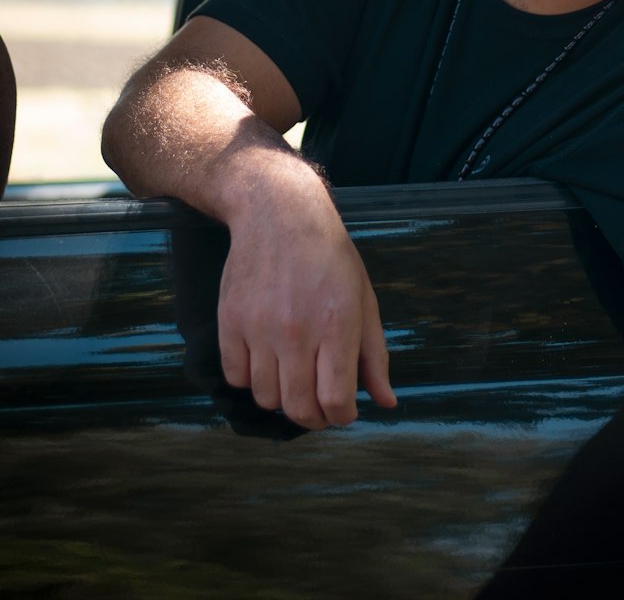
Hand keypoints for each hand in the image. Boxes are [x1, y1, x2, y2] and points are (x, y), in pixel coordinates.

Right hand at [216, 167, 396, 428]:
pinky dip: (250, 378)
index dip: (342, 416)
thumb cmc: (329, 255)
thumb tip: (386, 402)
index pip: (336, 402)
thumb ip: (375, 355)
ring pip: (265, 398)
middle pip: (298, 409)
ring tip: (293, 376)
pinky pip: (235, 377)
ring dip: (282, 397)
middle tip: (318, 405)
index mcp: (338, 325)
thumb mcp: (364, 298)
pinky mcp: (230, 322)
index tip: (343, 409)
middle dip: (313, 418)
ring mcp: (259, 329)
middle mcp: (297, 332)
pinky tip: (265, 359)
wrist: (279, 213)